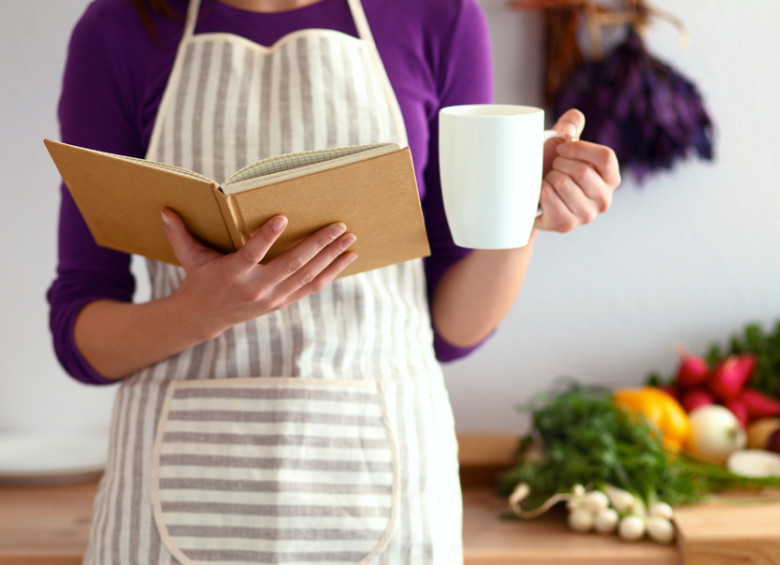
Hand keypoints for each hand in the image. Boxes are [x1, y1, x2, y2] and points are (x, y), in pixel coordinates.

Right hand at [161, 209, 356, 338]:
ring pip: (308, 276)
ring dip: (331, 258)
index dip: (267, 237)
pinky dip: (331, 272)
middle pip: (292, 265)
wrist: (207, 317)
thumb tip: (166, 210)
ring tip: (351, 239)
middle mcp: (257, 288)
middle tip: (339, 226)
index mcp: (233, 274)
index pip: (252, 254)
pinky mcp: (283, 301)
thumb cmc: (200, 278)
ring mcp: (273, 297)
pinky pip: (312, 286)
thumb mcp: (188, 257)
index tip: (283, 217)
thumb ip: (179, 234)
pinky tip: (347, 258)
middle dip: (318, 245)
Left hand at [535, 109, 620, 232]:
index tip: (561, 147)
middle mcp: (604, 199)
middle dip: (559, 163)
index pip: (606, 156)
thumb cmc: (551, 163)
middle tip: (553, 168)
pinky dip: (539, 190)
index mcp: (611, 177)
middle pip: (581, 171)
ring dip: (549, 177)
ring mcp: (586, 215)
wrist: (530, 194)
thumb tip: (568, 133)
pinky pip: (549, 197)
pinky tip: (541, 193)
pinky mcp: (566, 225)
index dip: (579, 148)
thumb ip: (572, 122)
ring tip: (548, 181)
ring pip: (563, 183)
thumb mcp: (564, 138)